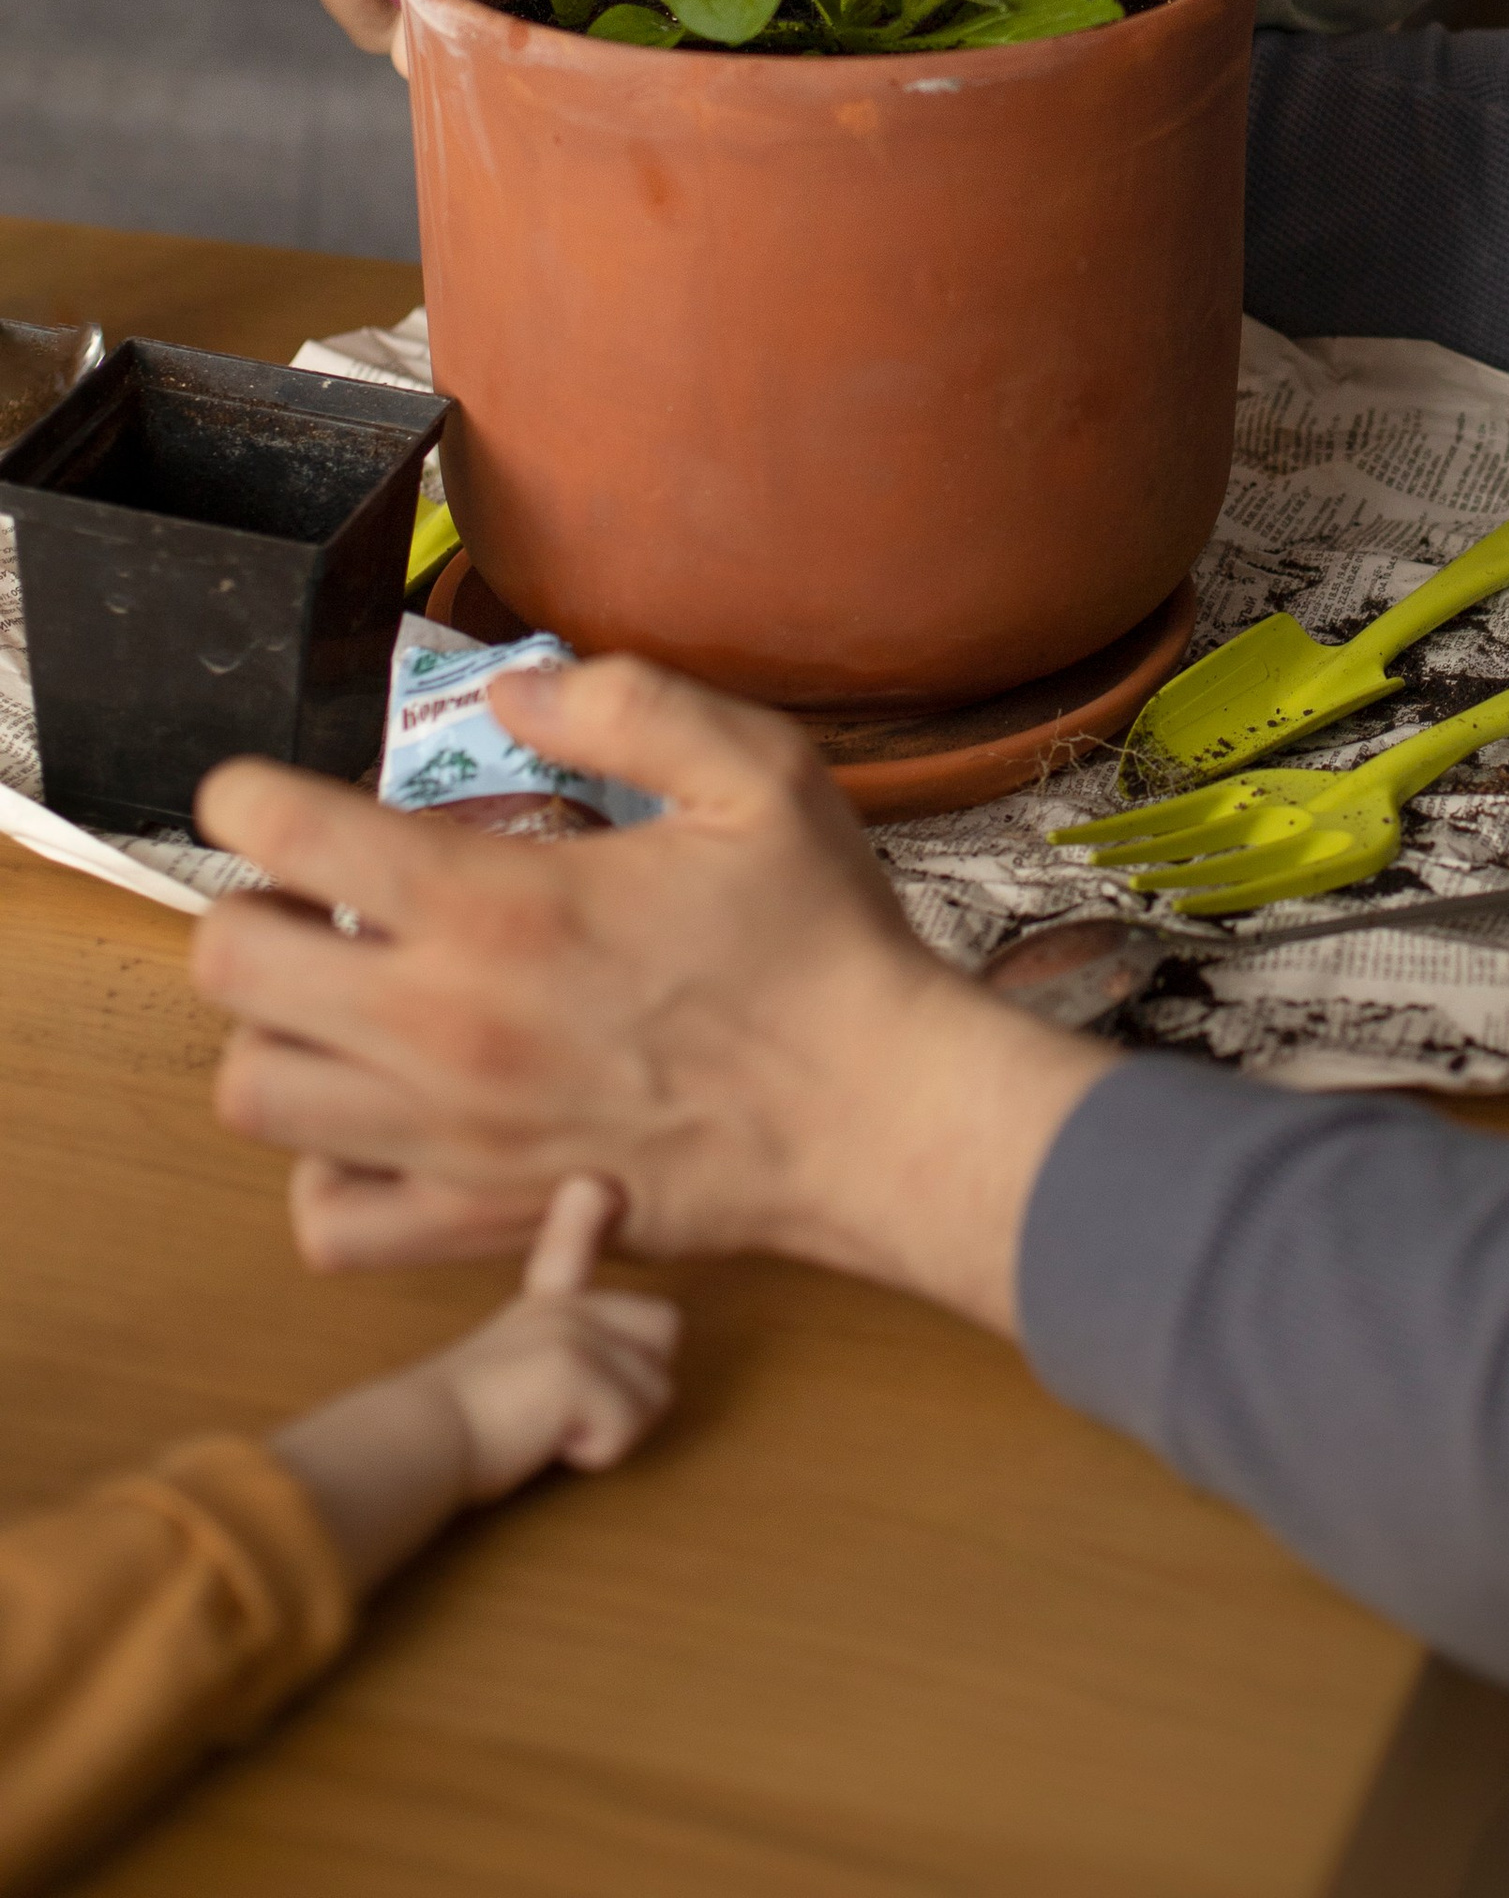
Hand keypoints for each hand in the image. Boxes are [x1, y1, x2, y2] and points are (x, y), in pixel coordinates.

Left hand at [192, 655, 1108, 1335]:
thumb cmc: (819, 942)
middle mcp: (445, 1026)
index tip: (272, 790)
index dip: (247, 792)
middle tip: (319, 894)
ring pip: (255, 1094)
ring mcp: (451, 1137)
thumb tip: (511, 693)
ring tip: (345, 997)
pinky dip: (325, 1168)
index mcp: (499, 904)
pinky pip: (327, 1220)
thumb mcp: (756, 773)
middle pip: (231, 966)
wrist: (872, 1113)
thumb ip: (626, 703)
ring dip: (277, 1032)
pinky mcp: (478, 1221)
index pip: (286, 834)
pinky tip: (383, 1112)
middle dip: (251, 907)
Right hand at [267, 1175, 677, 1596]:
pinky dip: (595, 1454)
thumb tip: (569, 1293)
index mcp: (546, 1307)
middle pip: (665, 1331)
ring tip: (551, 1428)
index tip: (594, 1180)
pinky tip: (547, 1442)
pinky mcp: (576, 1370)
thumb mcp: (503, 1363)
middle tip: (577, 1411)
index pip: (573, 1247)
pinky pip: (626, 1430)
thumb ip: (554, 1346)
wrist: (412, 1443)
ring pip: (655, 1394)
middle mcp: (568, 1307)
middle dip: (641, 1382)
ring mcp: (576, 1331)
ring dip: (614, 1429)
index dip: (588, 1214)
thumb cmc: (450, 1425)